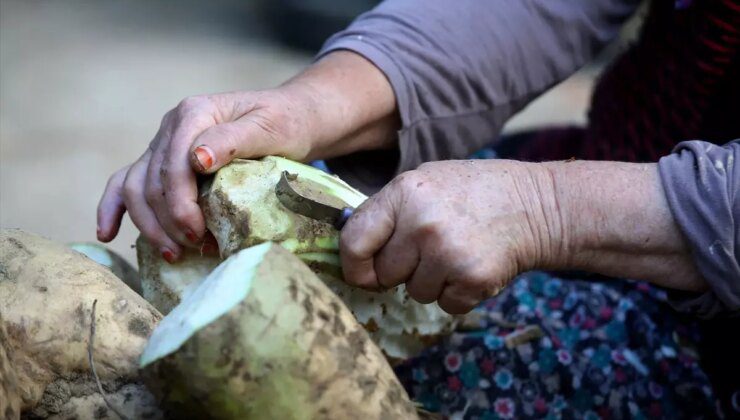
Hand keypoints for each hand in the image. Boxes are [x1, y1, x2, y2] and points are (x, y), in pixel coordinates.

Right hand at [97, 52, 397, 260]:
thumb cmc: (285, 124)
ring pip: (136, 187)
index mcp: (195, 113)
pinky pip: (127, 181)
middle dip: (169, 221)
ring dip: (149, 224)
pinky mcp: (163, 160)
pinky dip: (113, 207)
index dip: (181, 205)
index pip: (173, 165)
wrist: (291, 117)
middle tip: (196, 249)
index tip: (201, 235)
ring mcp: (163, 143)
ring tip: (174, 254)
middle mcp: (172, 126)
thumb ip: (234, 140)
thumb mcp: (270, 128)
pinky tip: (108, 233)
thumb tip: (198, 159)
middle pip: (152, 180)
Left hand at [339, 160, 563, 313]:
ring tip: (456, 251)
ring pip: (415, 293)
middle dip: (402, 269)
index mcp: (403, 193)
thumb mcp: (425, 182)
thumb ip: (388, 210)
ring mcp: (448, 253)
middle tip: (430, 248)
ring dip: (432, 282)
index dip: (354, 265)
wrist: (534, 205)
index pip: (354, 241)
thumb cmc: (472, 192)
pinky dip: (457, 294)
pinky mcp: (472, 279)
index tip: (363, 273)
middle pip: (385, 273)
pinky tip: (472, 266)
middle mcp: (421, 223)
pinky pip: (444, 305)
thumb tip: (351, 246)